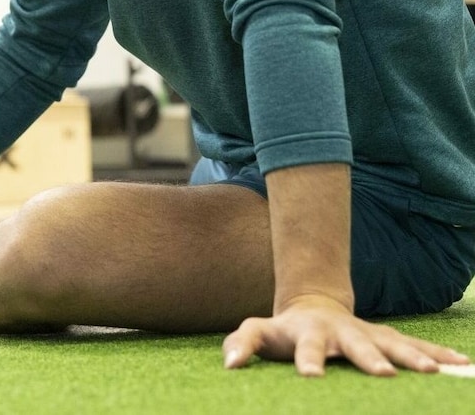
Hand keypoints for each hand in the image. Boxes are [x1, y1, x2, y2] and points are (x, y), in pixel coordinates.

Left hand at [222, 296, 470, 376]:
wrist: (314, 304)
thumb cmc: (284, 329)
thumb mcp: (258, 331)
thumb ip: (241, 343)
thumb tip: (229, 365)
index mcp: (309, 333)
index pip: (307, 348)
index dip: (309, 361)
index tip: (310, 376)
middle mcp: (342, 332)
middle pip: (356, 345)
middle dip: (370, 358)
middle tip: (384, 374)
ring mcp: (367, 333)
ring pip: (392, 342)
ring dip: (411, 357)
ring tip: (431, 373)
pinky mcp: (386, 338)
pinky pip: (415, 346)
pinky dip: (437, 355)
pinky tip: (459, 365)